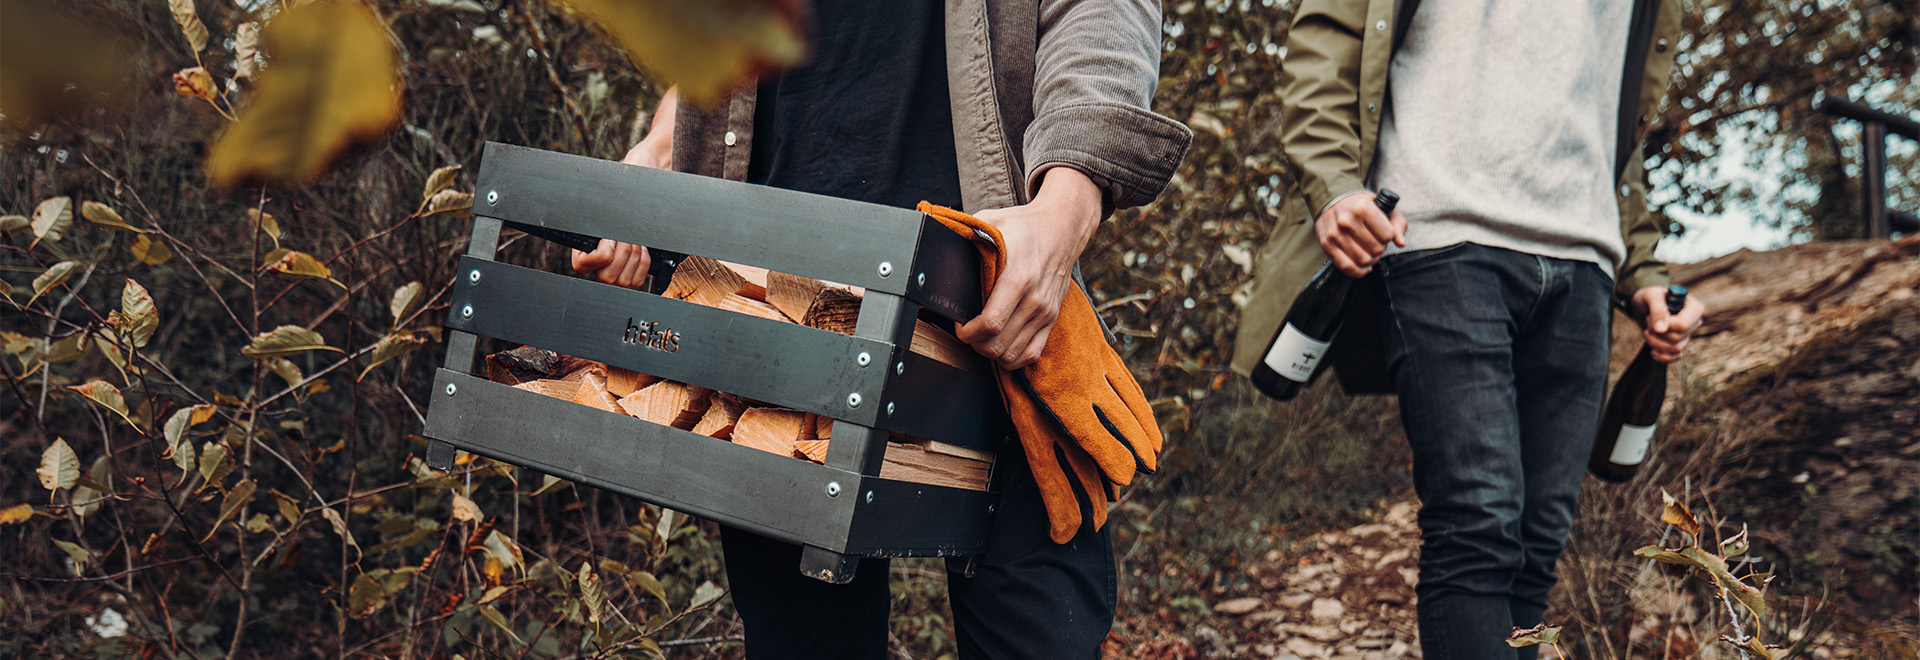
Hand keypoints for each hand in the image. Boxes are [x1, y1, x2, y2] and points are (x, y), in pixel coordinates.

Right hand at [574, 89, 675, 287]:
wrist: (645, 188)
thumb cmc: (624, 187)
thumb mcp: (611, 196)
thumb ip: (603, 211)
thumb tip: (600, 226)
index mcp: (581, 242)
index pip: (583, 265)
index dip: (602, 254)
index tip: (612, 237)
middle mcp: (595, 260)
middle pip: (605, 277)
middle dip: (623, 253)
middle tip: (628, 236)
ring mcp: (614, 267)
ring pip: (622, 281)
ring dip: (634, 258)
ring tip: (637, 240)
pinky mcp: (631, 270)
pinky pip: (637, 281)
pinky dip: (644, 264)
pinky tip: (644, 249)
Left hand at [957, 167, 1102, 370]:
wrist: (1061, 228)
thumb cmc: (1023, 227)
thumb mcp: (990, 223)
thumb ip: (964, 235)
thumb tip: (937, 245)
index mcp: (1018, 278)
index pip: (990, 323)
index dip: (967, 332)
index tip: (959, 323)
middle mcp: (1034, 299)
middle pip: (998, 345)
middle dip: (975, 344)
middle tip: (966, 331)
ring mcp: (1045, 312)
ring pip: (1012, 355)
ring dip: (991, 352)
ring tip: (981, 338)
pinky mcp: (1052, 319)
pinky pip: (1031, 354)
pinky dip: (1013, 358)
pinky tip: (1000, 346)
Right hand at [1314, 191, 1406, 276]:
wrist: (1331, 199)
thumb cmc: (1360, 203)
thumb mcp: (1383, 205)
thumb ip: (1397, 223)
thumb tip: (1401, 243)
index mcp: (1363, 208)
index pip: (1387, 235)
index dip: (1388, 236)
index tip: (1383, 233)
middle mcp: (1347, 221)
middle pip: (1376, 249)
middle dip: (1380, 249)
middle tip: (1375, 242)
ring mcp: (1335, 234)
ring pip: (1363, 260)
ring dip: (1370, 260)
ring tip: (1368, 252)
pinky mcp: (1327, 245)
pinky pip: (1346, 267)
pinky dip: (1358, 271)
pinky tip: (1363, 266)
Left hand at [1630, 286, 1704, 362]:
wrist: (1644, 305)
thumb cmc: (1651, 296)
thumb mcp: (1651, 296)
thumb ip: (1657, 309)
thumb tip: (1661, 330)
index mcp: (1694, 308)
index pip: (1684, 325)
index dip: (1665, 326)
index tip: (1651, 317)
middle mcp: (1694, 323)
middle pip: (1677, 338)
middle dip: (1656, 333)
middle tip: (1647, 321)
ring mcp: (1688, 335)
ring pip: (1675, 349)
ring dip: (1655, 343)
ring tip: (1647, 331)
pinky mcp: (1679, 344)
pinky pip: (1674, 357)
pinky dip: (1661, 356)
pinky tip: (1652, 349)